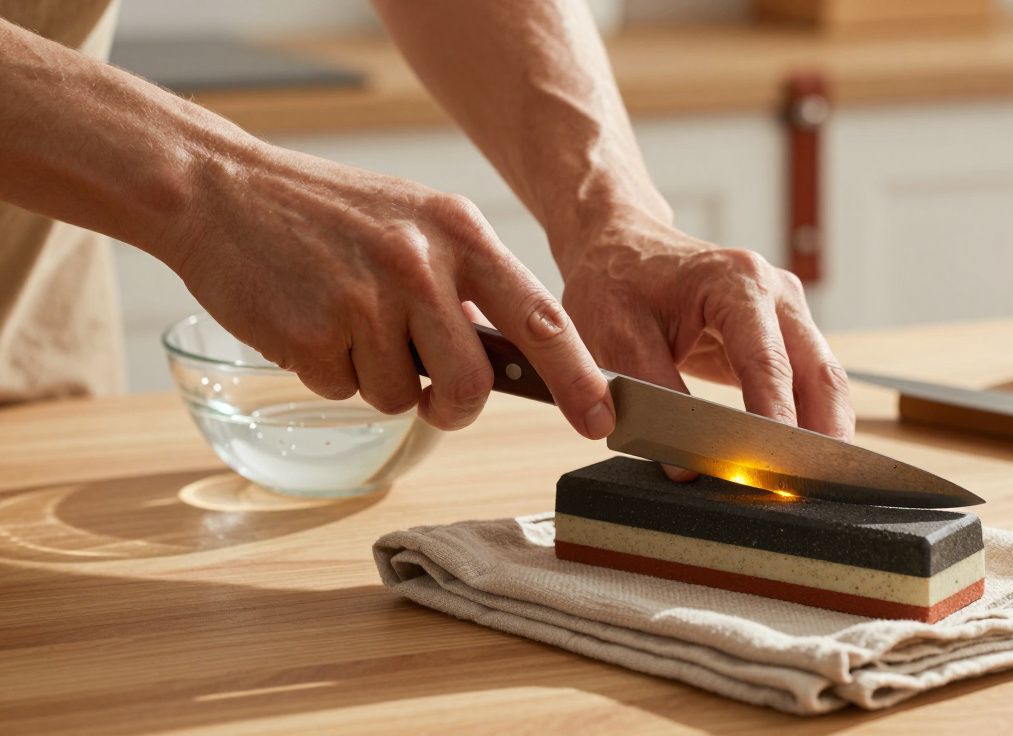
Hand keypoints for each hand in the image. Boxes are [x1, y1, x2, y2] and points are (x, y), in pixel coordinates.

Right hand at [162, 142, 614, 437]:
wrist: (220, 189)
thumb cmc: (324, 213)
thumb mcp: (412, 221)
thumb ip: (463, 282)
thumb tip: (510, 361)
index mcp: (458, 232)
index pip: (540, 316)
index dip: (577, 375)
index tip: (600, 419)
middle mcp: (420, 262)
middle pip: (471, 383)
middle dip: (453, 406)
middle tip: (428, 392)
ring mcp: (365, 298)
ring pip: (400, 396)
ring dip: (374, 378)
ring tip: (342, 319)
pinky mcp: (312, 330)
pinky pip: (342, 391)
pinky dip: (326, 372)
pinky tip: (306, 320)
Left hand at [558, 211, 854, 475]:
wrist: (624, 246)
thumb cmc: (618, 284)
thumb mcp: (617, 337)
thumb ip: (653, 397)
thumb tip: (685, 464)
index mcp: (736, 282)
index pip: (768, 360)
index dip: (776, 417)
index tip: (778, 466)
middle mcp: (775, 292)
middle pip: (818, 371)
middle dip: (821, 433)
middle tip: (812, 489)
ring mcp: (787, 311)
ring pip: (823, 379)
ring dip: (824, 432)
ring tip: (812, 484)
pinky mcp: (784, 333)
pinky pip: (809, 381)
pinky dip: (810, 419)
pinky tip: (798, 460)